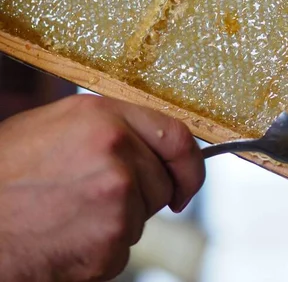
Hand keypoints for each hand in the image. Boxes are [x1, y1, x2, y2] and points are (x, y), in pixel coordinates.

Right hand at [0, 95, 204, 280]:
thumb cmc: (5, 173)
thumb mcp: (56, 126)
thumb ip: (112, 128)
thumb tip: (156, 143)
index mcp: (104, 117)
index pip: (178, 136)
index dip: (189, 163)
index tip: (186, 180)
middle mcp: (116, 152)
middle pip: (162, 182)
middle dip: (140, 194)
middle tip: (92, 197)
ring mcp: (116, 198)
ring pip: (143, 217)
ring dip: (117, 222)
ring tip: (69, 214)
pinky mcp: (108, 241)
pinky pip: (123, 249)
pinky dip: (100, 250)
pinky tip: (65, 236)